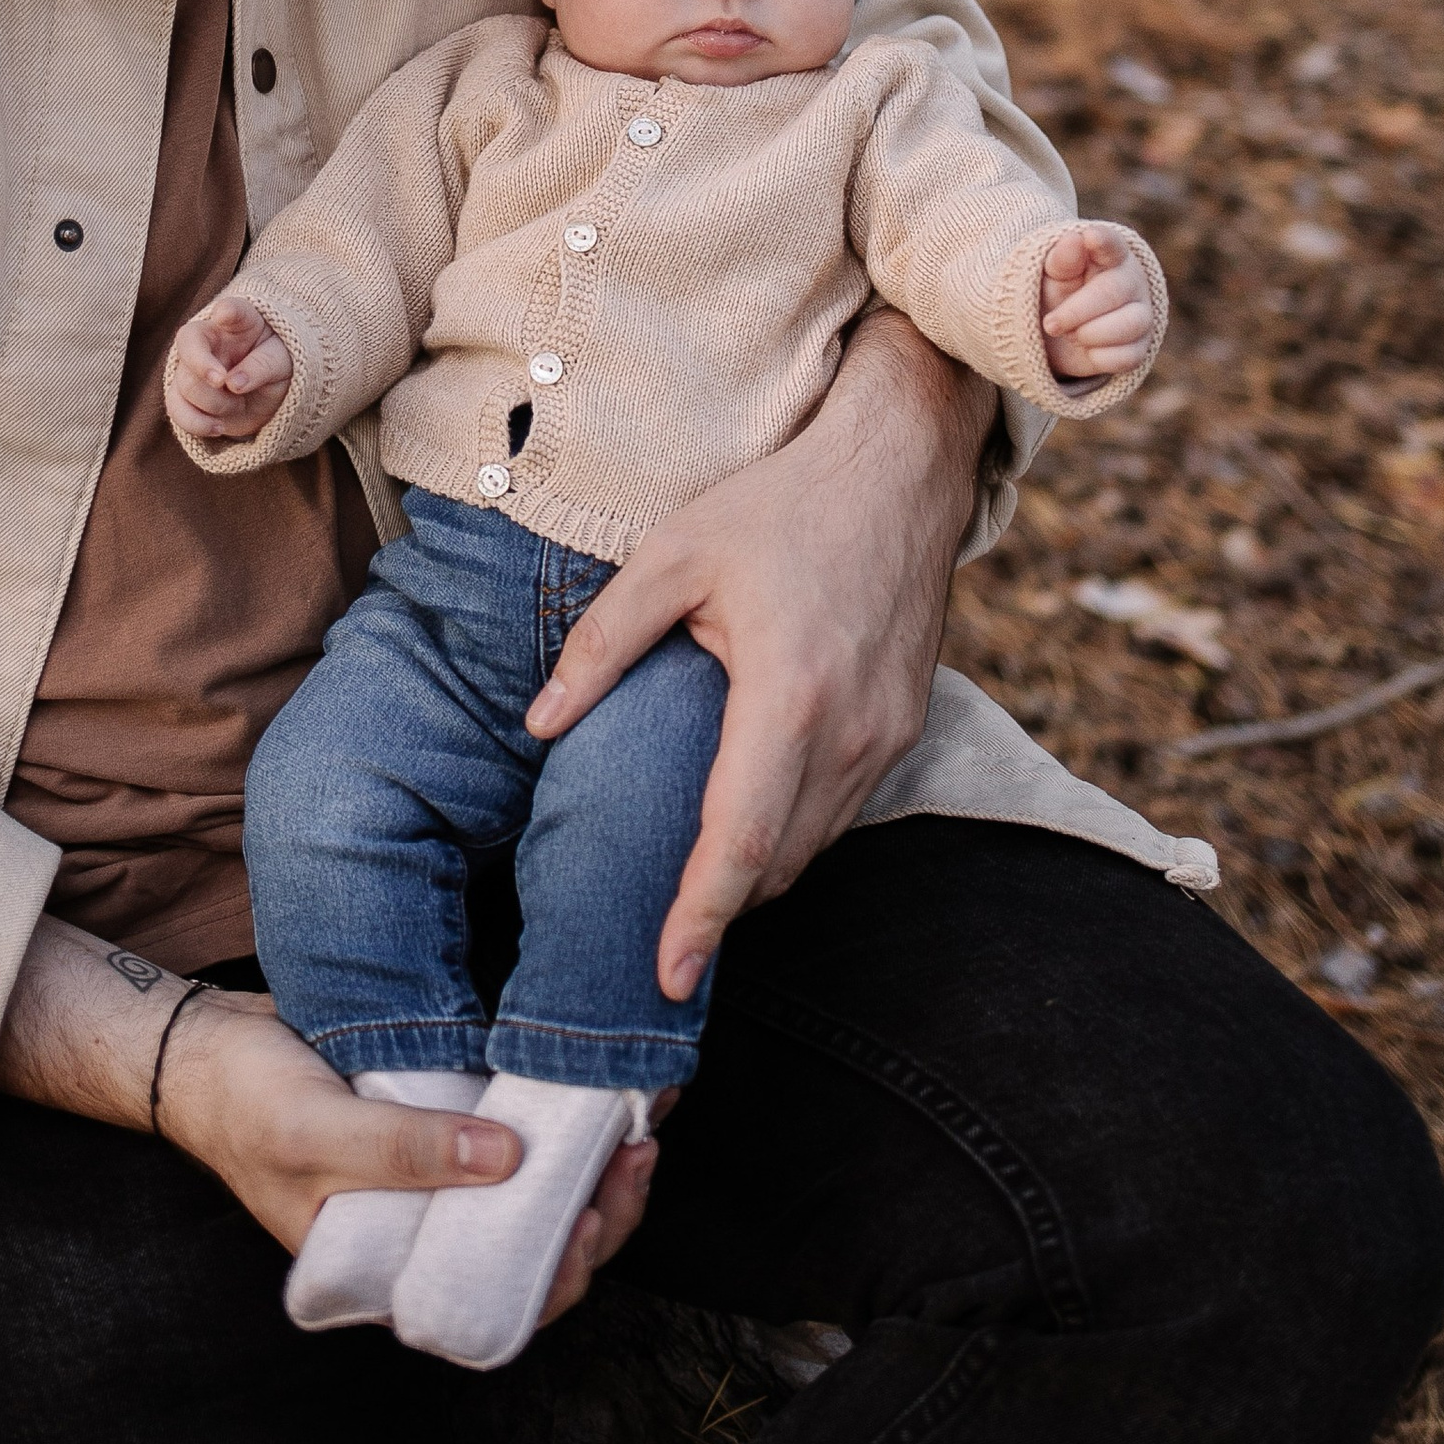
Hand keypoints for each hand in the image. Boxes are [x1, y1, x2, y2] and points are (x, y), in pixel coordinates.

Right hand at [0, 926, 655, 1324]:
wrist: (208, 1043)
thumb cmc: (246, 1105)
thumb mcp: (315, 1132)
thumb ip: (404, 1153)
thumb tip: (509, 1162)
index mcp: (390, 1270)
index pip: (495, 1299)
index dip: (560, 1270)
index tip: (595, 1214)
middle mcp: (424, 1233)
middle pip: (534, 1248)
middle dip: (598, 1212)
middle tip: (635, 1153)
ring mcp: (440, 1178)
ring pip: (538, 1195)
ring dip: (592, 1168)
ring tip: (634, 1122)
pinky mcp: (448, 1122)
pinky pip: (518, 1136)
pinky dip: (562, 1120)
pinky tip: (596, 1085)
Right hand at [167, 293, 294, 441]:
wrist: (270, 394)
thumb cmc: (276, 365)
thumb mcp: (283, 363)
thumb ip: (262, 367)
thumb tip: (234, 383)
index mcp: (239, 322)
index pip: (232, 310)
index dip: (227, 311)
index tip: (226, 315)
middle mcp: (209, 340)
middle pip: (189, 349)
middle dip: (205, 371)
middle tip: (224, 382)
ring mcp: (193, 367)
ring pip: (184, 385)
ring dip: (213, 403)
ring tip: (238, 406)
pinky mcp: (187, 395)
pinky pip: (176, 409)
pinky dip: (196, 423)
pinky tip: (218, 428)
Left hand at [527, 309, 984, 1003]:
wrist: (901, 466)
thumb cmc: (781, 504)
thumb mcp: (672, 556)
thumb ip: (602, 645)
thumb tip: (537, 724)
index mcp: (789, 696)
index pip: (741, 843)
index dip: (701, 918)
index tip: (667, 977)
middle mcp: (852, 731)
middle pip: (782, 862)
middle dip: (723, 913)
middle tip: (660, 951)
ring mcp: (889, 733)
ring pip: (818, 843)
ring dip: (761, 878)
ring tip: (697, 901)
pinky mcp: (906, 724)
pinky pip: (845, 808)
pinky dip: (797, 834)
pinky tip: (752, 828)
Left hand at [1040, 224, 1154, 381]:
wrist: (1060, 336)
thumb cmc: (1059, 293)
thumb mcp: (1052, 276)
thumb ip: (1062, 260)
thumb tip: (1074, 239)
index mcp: (1110, 254)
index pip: (1111, 244)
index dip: (1102, 241)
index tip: (1090, 237)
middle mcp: (1132, 281)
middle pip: (1112, 292)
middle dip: (1076, 312)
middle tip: (1050, 323)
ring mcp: (1141, 314)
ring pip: (1128, 325)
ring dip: (1090, 334)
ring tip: (1072, 334)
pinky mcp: (1140, 346)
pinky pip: (1127, 356)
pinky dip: (1100, 357)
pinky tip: (1088, 349)